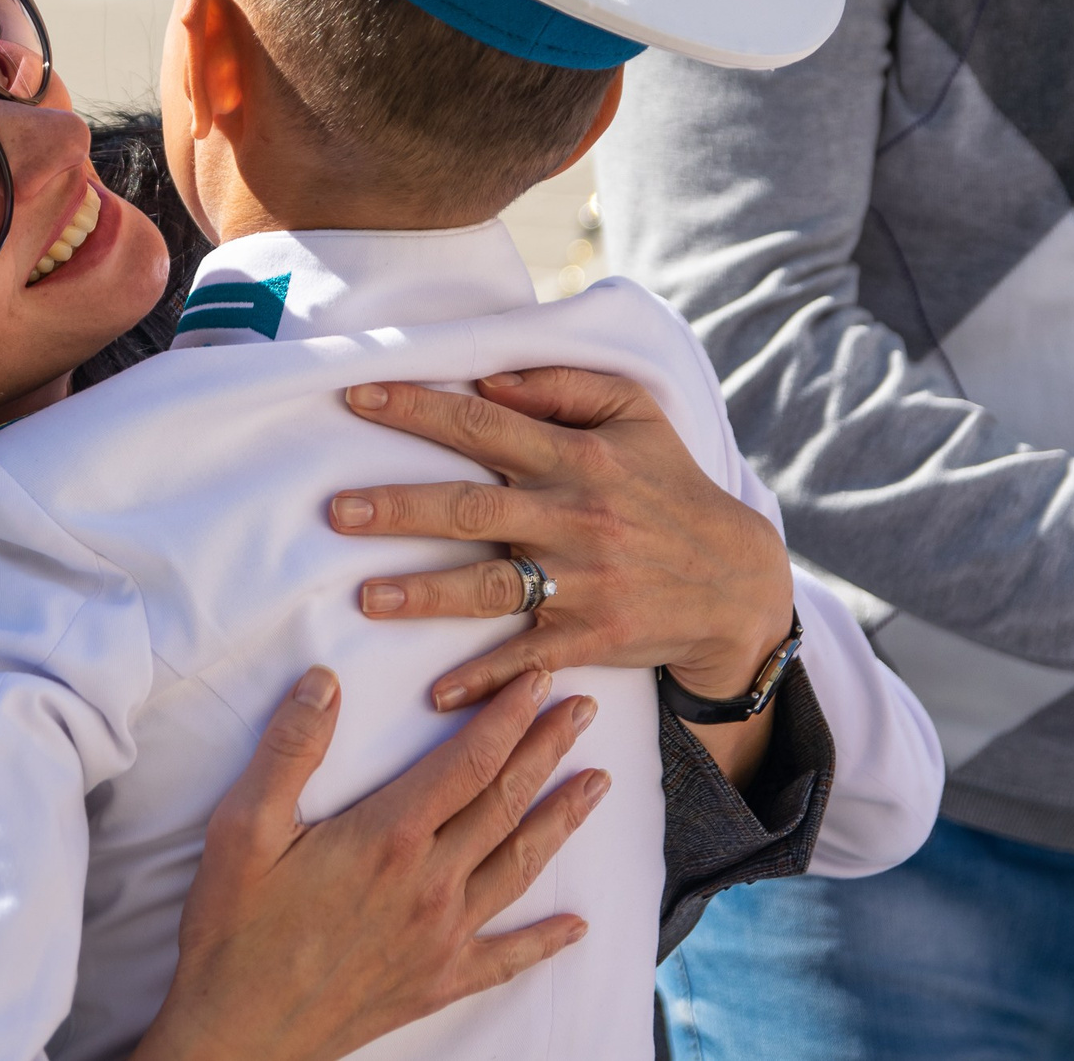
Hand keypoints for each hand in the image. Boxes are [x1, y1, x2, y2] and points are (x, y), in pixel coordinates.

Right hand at [134, 668, 609, 1060]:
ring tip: (597, 783)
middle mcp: (429, 883)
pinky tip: (577, 925)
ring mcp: (441, 938)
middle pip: (504, 802)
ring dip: (562, 820)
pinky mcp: (437, 982)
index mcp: (387, 837)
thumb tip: (322, 681)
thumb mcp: (242, 828)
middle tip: (584, 709)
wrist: (237, 1035)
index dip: (507, 716)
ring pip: (519, 866)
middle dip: (548, 749)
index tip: (537, 680)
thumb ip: (289, 750)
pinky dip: (546, 940)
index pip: (467, 761)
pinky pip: (506, 958)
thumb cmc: (234, 931)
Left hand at [331, 369, 794, 707]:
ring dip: (424, 595)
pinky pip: (527, 658)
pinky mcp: (591, 636)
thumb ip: (562, 385)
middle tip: (336, 508)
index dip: (418, 410)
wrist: (737, 579)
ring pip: (490, 588)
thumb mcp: (636, 414)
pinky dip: (484, 679)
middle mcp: (574, 517)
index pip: (484, 425)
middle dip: (399, 509)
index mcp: (577, 457)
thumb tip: (488, 379)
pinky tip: (437, 693)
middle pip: (471, 509)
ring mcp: (583, 582)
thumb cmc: (671, 484)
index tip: (356, 398)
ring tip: (366, 595)